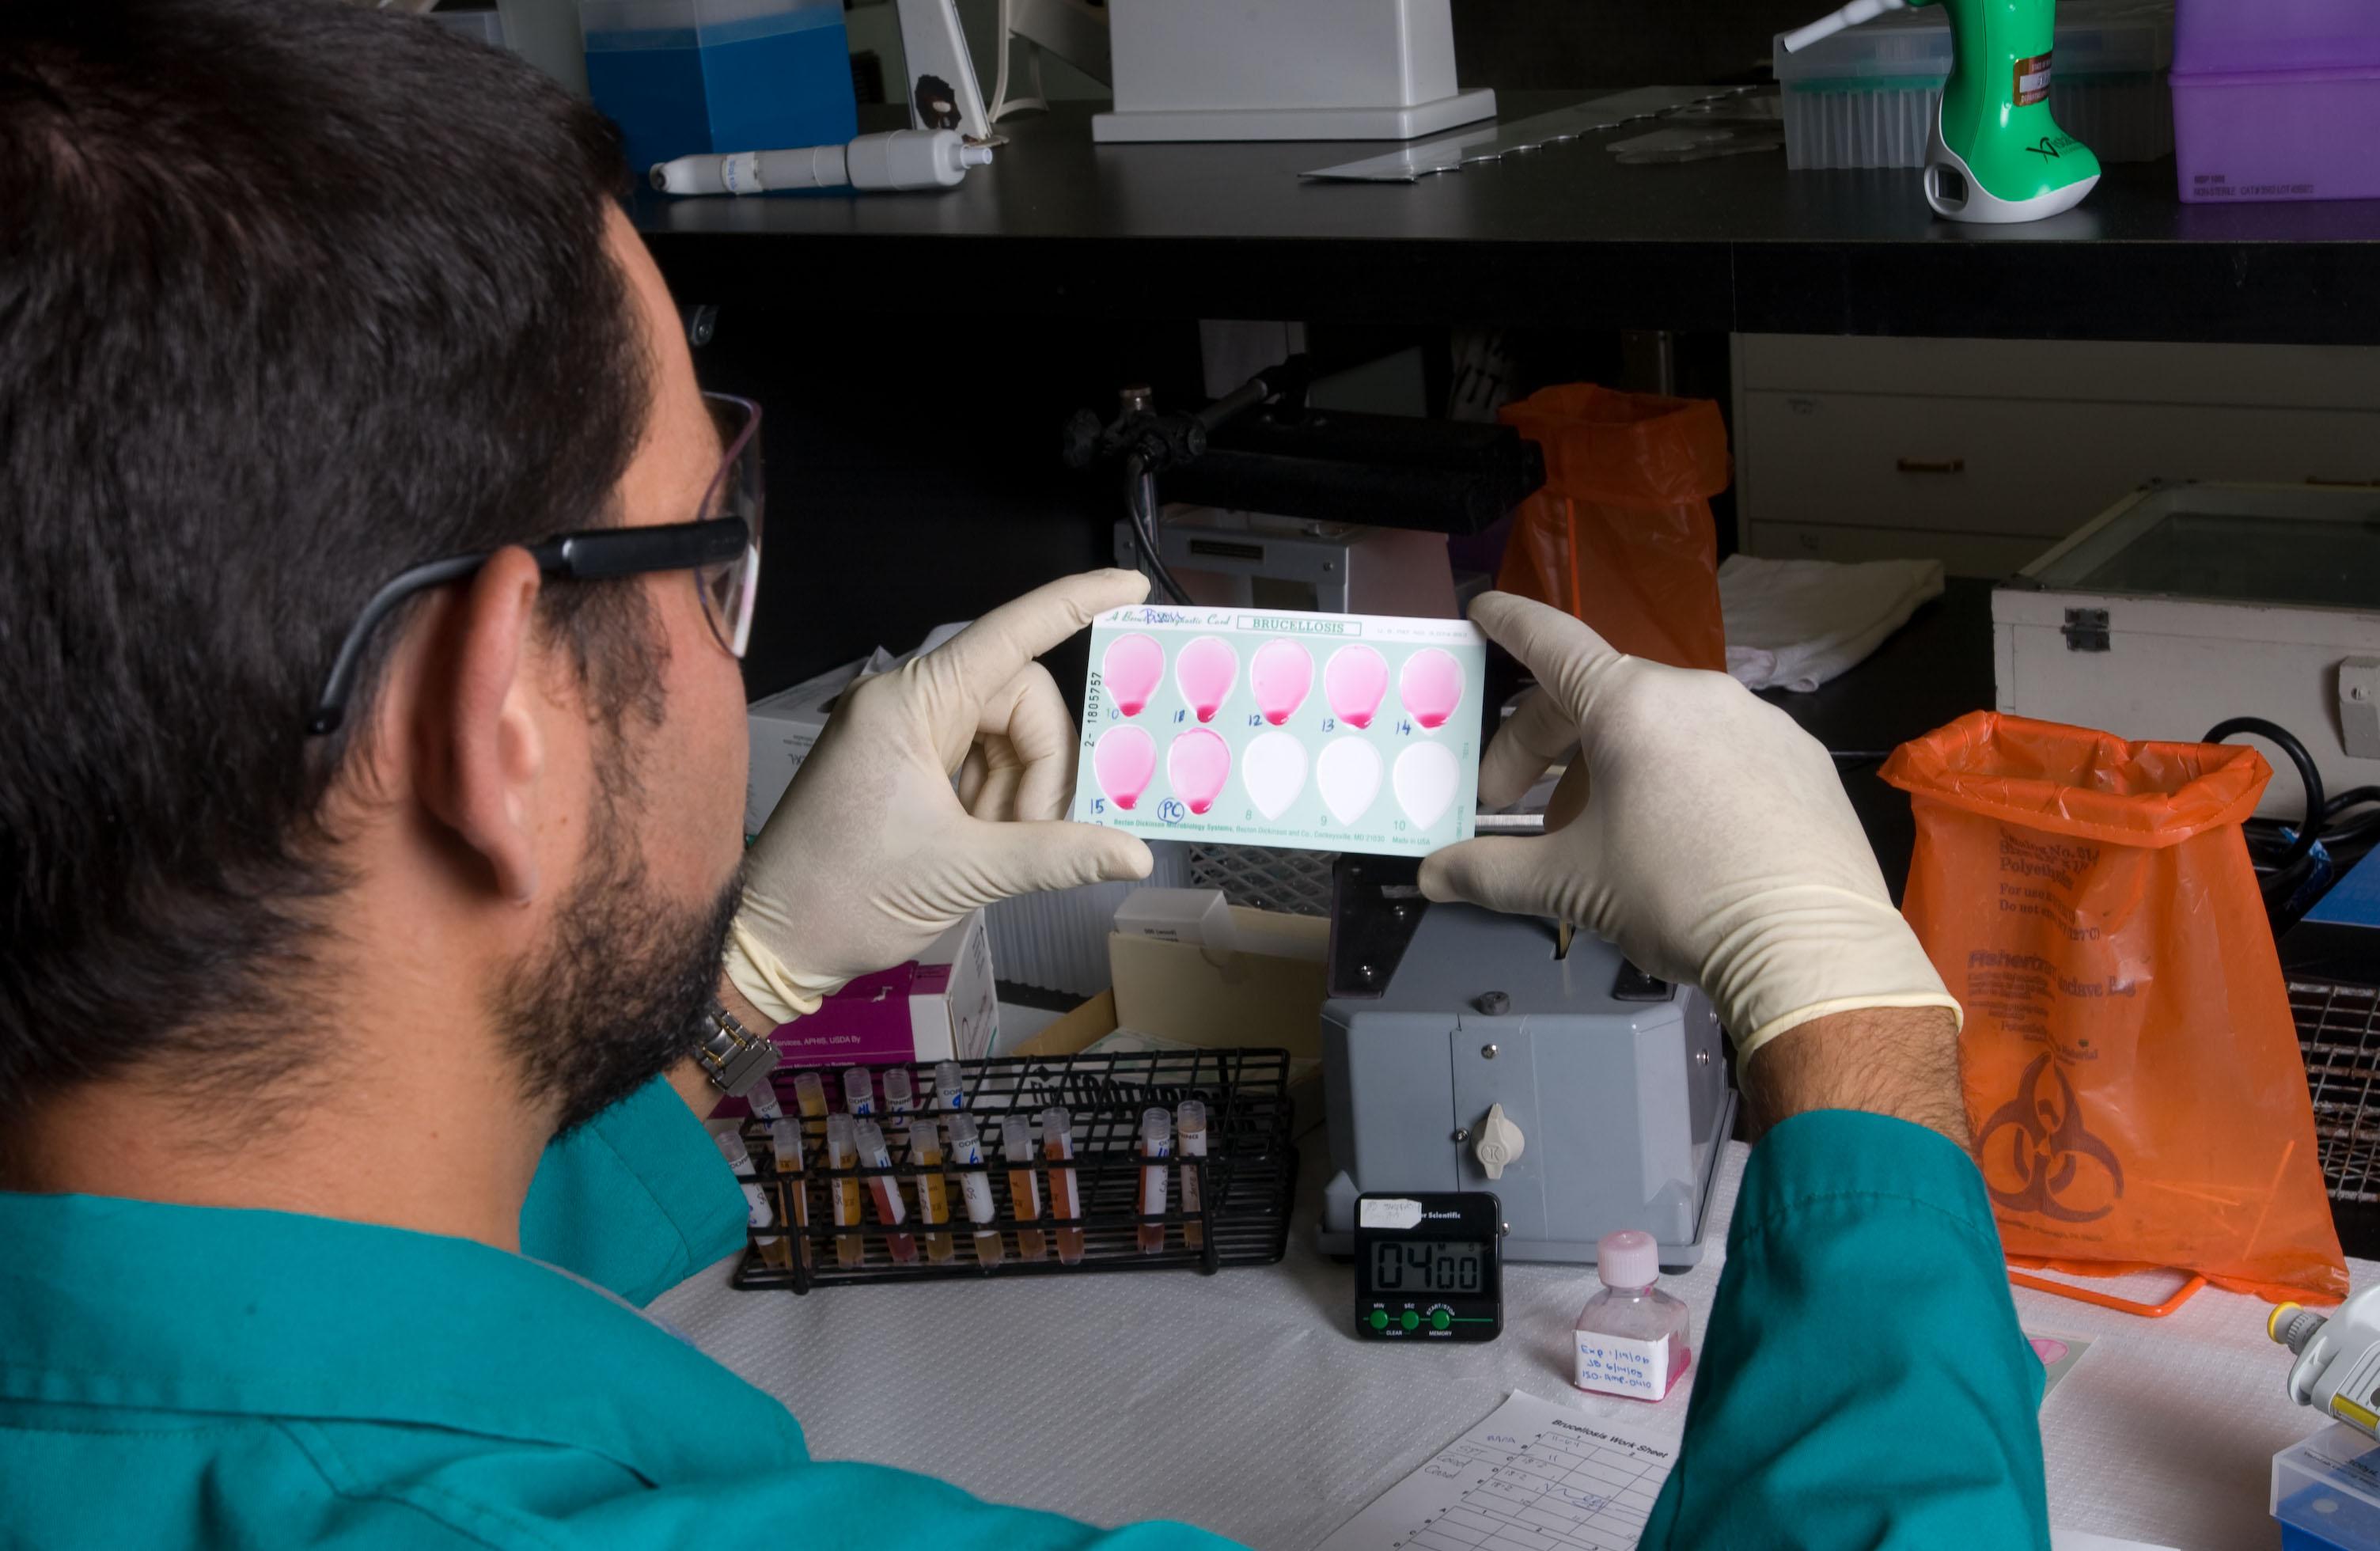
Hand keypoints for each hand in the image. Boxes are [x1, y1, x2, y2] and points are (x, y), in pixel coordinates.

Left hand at [725, 570, 1154, 1022]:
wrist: (776, 941)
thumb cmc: (842, 895)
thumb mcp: (964, 872)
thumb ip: (1057, 855)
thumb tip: (1135, 856)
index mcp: (909, 703)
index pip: (1010, 633)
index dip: (1074, 604)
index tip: (1129, 586)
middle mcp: (908, 704)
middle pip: (1021, 700)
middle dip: (1047, 766)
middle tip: (1045, 831)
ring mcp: (908, 733)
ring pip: (1009, 736)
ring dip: (1024, 792)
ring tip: (1004, 849)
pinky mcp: (910, 764)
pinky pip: (984, 762)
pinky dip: (1003, 802)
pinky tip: (991, 844)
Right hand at [1418, 593, 1956, 1061]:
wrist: (1810, 949)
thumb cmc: (1677, 896)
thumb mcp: (1570, 885)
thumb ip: (1490, 872)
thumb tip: (1433, 876)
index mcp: (1631, 703)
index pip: (1552, 643)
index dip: (1510, 624)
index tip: (1485, 609)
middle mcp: (1698, 692)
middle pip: (1601, 698)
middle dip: (1546, 748)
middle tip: (1514, 808)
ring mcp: (1760, 721)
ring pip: (1665, 728)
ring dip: (1615, 768)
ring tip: (1601, 836)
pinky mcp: (1803, 759)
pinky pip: (1722, 751)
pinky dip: (1682, 778)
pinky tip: (1681, 839)